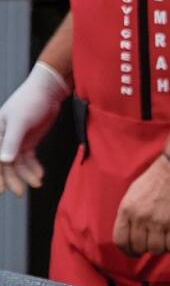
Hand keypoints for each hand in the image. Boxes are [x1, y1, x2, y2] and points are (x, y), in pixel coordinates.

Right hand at [0, 62, 69, 195]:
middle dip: (11, 179)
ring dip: (25, 175)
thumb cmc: (30, 101)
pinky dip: (34, 168)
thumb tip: (4, 161)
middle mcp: (2, 138)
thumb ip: (11, 141)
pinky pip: (28, 159)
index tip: (1, 191)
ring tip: (37, 185)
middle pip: (4, 164)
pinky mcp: (28, 142)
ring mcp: (15, 141)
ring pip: (17, 164)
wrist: (49, 92)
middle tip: (20, 193)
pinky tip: (40, 176)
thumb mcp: (20, 122)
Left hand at [112, 155, 169, 256]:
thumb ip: (129, 213)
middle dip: (145, 249)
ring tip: (166, 242)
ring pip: (155, 250)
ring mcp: (159, 221)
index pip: (120, 240)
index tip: (134, 252)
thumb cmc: (157, 179)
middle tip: (153, 245)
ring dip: (161, 249)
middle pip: (138, 247)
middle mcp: (140, 217)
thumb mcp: (133, 193)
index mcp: (127, 209)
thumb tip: (129, 232)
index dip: (127, 250)